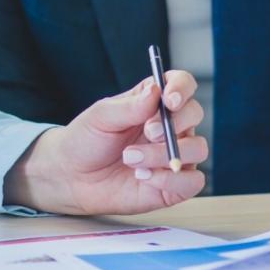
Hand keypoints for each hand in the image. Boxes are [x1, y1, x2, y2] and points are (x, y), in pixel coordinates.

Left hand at [3, 71, 206, 214]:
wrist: (72, 177)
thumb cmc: (86, 141)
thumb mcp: (101, 117)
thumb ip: (130, 106)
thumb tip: (156, 91)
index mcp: (153, 102)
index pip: (182, 84)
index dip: (182, 88)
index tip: (169, 99)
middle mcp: (170, 126)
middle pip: (195, 113)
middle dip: (174, 123)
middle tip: (147, 132)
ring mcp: (174, 155)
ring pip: (197, 148)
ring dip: (165, 154)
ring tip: (131, 158)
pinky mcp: (174, 184)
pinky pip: (193, 181)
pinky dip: (171, 179)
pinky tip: (143, 177)